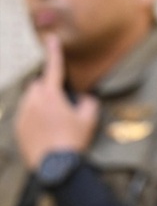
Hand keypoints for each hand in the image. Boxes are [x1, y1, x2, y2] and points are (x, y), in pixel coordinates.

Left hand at [14, 34, 98, 168]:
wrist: (56, 165)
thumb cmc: (73, 140)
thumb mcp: (89, 120)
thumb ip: (89, 104)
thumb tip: (86, 99)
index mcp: (51, 95)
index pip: (53, 68)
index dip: (54, 53)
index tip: (51, 40)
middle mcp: (33, 101)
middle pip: (39, 86)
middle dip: (48, 91)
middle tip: (63, 107)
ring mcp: (23, 114)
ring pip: (31, 101)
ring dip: (41, 105)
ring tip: (54, 124)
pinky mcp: (18, 126)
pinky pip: (26, 116)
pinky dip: (35, 119)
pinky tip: (47, 133)